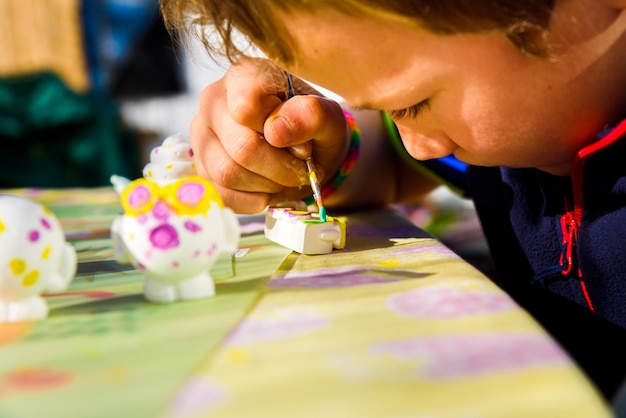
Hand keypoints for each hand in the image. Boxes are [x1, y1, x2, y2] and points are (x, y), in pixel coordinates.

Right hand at [190, 57, 347, 212]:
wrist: (305, 152)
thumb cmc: (313, 128)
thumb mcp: (329, 118)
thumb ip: (313, 116)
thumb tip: (276, 130)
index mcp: (245, 76)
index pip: (246, 106)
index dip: (279, 132)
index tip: (301, 139)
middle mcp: (213, 101)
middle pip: (242, 147)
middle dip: (281, 168)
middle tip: (301, 169)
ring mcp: (202, 135)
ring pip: (228, 173)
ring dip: (268, 185)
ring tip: (285, 177)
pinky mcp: (201, 167)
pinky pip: (222, 194)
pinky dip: (254, 199)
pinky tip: (269, 187)